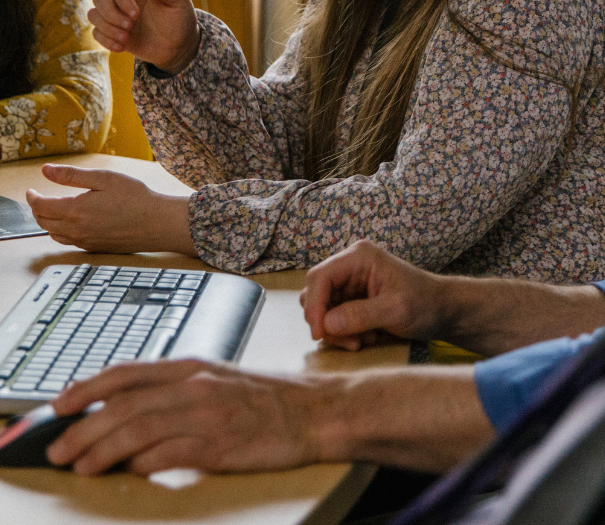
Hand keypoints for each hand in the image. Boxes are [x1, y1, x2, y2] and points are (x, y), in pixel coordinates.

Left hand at [26, 164, 195, 255]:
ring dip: (47, 222)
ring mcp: (84, 241)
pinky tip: (70, 224)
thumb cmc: (136, 198)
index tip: (31, 191)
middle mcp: (76, 229)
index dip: (32, 197)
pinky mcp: (94, 248)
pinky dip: (61, 232)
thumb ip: (72, 175)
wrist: (157, 223)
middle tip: (38, 199)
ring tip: (52, 211)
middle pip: (43, 222)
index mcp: (75, 210)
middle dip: (36, 210)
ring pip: (53, 234)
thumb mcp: (104, 178)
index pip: (41, 206)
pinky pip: (68, 242)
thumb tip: (46, 170)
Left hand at [47, 360, 325, 474]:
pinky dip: (142, 465)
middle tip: (57, 449)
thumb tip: (129, 417)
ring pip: (138, 429)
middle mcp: (196, 384)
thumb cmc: (268, 398)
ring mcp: (207, 413)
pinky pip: (169, 454)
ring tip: (80, 465)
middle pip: (124, 404)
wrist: (315, 411)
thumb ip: (176, 393)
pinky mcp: (219, 444)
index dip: (87, 387)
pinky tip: (129, 472)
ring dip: (101, 450)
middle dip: (82, 428)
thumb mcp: (218, 382)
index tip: (58, 404)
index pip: (127, 372)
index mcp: (194, 366)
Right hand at [88, 0, 200, 73]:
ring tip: (126, 38)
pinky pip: (96, 33)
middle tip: (130, 26)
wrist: (178, 46)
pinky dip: (106, 41)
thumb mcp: (179, 2)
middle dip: (110, 13)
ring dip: (107, 28)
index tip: (136, 14)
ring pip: (93, 14)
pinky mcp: (112, 33)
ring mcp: (116, 16)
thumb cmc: (181, 19)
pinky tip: (121, 47)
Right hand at [300, 240, 450, 349]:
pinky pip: (333, 319)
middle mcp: (350, 266)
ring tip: (363, 341)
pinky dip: (344, 333)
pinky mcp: (351, 299)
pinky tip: (367, 338)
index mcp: (359, 257)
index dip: (314, 305)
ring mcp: (350, 283)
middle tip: (351, 342)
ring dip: (337, 331)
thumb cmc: (425, 303)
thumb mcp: (396, 310)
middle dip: (327, 322)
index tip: (320, 334)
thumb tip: (326, 323)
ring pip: (322, 310)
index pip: (320, 277)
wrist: (442, 310)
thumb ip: (361, 315)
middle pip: (315, 294)